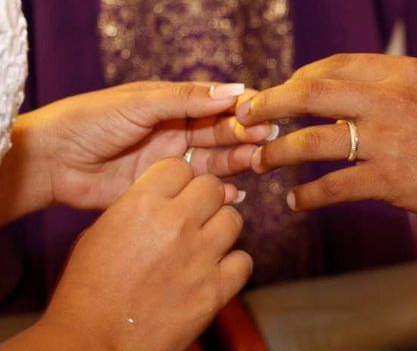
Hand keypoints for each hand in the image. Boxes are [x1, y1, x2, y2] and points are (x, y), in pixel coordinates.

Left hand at [2, 81, 274, 219]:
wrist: (52, 161)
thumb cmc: (91, 120)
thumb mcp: (141, 103)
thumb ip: (187, 99)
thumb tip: (234, 90)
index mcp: (172, 103)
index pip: (216, 103)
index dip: (241, 107)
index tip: (264, 111)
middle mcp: (177, 129)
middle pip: (221, 131)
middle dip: (245, 134)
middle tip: (266, 139)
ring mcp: (172, 159)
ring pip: (216, 159)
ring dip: (238, 160)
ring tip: (257, 163)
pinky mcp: (164, 186)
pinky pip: (199, 187)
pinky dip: (220, 191)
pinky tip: (234, 194)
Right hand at [12, 158, 251, 350]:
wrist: (93, 342)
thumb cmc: (88, 288)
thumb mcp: (101, 230)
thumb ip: (139, 206)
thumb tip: (168, 196)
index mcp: (143, 204)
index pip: (181, 166)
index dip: (178, 180)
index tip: (174, 194)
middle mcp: (177, 223)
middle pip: (213, 187)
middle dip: (204, 199)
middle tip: (193, 217)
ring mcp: (200, 256)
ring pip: (233, 219)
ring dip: (220, 228)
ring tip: (204, 244)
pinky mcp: (215, 290)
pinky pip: (243, 261)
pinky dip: (232, 265)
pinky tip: (214, 271)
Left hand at [236, 54, 416, 219]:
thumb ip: (381, 84)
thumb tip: (331, 93)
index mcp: (397, 71)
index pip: (331, 66)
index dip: (296, 79)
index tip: (279, 93)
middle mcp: (386, 100)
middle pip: (309, 93)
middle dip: (269, 104)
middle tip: (246, 115)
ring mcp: (385, 141)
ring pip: (311, 143)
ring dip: (278, 153)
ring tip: (260, 161)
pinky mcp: (387, 180)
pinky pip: (332, 187)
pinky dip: (308, 196)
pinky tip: (294, 201)